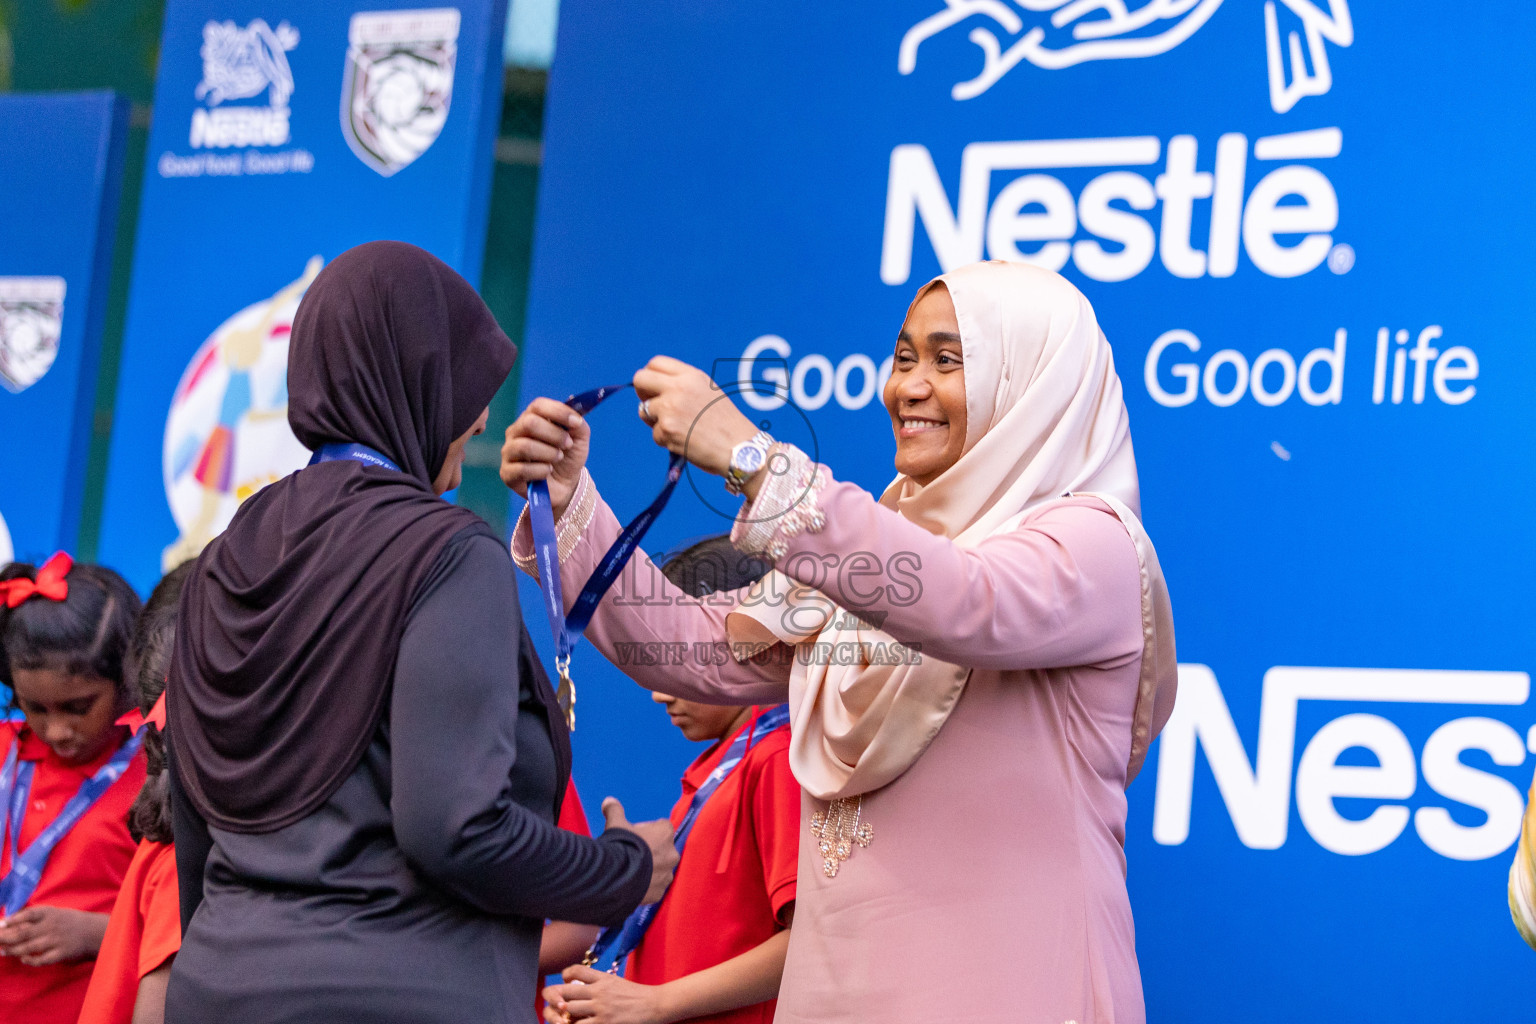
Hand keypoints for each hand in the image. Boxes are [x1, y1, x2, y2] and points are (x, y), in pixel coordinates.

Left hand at [0, 905, 107, 965]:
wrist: (95, 932)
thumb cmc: (70, 922)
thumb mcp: (55, 914)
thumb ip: (34, 918)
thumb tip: (7, 922)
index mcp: (51, 913)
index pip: (28, 914)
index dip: (13, 919)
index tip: (1, 924)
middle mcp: (52, 926)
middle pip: (23, 933)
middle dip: (5, 938)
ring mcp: (56, 940)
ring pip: (28, 947)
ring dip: (12, 950)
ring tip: (1, 951)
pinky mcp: (61, 953)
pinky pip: (42, 959)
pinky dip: (30, 960)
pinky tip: (23, 959)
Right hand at [501, 397, 590, 517]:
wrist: (565, 485)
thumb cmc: (568, 457)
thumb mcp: (579, 440)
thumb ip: (578, 425)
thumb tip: (575, 419)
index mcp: (531, 417)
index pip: (538, 406)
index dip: (558, 412)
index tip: (576, 423)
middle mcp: (516, 432)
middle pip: (529, 423)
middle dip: (555, 435)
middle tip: (567, 445)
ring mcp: (509, 452)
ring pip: (525, 446)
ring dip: (549, 453)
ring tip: (558, 458)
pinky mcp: (507, 473)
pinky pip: (522, 469)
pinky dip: (541, 471)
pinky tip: (547, 472)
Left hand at [543, 965, 670, 1023]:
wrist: (655, 1004)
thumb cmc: (637, 995)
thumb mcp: (617, 983)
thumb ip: (600, 983)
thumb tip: (584, 986)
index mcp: (603, 978)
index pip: (576, 970)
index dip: (565, 975)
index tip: (566, 982)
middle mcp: (599, 991)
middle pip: (566, 991)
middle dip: (556, 998)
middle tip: (557, 1006)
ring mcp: (601, 1008)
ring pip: (569, 1010)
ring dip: (563, 1016)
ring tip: (564, 1019)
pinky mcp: (604, 1023)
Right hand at [602, 797, 677, 904]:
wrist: (616, 877)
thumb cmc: (620, 845)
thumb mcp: (615, 824)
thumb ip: (615, 811)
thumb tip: (608, 800)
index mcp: (666, 833)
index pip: (662, 826)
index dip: (648, 830)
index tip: (635, 835)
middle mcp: (672, 853)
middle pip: (662, 849)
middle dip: (651, 851)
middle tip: (631, 854)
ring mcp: (667, 875)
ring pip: (660, 869)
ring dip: (650, 869)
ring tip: (630, 871)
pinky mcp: (660, 893)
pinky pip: (654, 887)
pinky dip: (646, 886)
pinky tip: (631, 884)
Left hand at [633, 357, 757, 477]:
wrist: (741, 448)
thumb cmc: (727, 424)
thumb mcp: (708, 391)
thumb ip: (683, 385)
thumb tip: (654, 388)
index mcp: (691, 376)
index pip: (656, 363)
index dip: (650, 376)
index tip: (652, 388)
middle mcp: (678, 388)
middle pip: (641, 379)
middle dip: (642, 393)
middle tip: (652, 406)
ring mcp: (670, 408)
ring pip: (644, 410)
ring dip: (655, 421)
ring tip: (680, 429)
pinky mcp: (666, 430)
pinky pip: (655, 434)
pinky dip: (666, 440)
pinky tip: (686, 442)